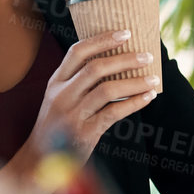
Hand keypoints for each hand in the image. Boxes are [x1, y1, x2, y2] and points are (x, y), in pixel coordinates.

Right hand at [18, 29, 160, 166]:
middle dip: (125, 59)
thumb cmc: (56, 126)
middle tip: (147, 56)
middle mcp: (62, 95)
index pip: (77, 52)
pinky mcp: (85, 132)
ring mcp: (72, 114)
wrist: (39, 159)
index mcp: (55, 82)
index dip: (102, 40)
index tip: (124, 33)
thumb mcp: (57, 98)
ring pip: (107, 90)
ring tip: (153, 78)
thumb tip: (114, 62)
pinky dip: (134, 103)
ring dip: (134, 82)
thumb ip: (77, 81)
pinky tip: (147, 97)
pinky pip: (114, 113)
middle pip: (96, 68)